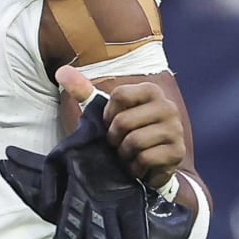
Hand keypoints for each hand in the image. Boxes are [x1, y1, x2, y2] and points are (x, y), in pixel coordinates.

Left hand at [55, 66, 184, 188]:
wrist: (151, 164)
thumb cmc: (126, 133)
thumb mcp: (105, 111)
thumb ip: (84, 91)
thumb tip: (61, 71)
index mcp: (151, 91)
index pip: (119, 95)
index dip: (108, 115)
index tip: (110, 124)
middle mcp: (168, 107)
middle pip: (124, 121)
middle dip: (114, 139)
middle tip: (118, 144)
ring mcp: (175, 130)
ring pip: (134, 141)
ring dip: (124, 155)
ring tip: (128, 155)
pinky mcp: (177, 152)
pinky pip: (145, 159)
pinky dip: (135, 168)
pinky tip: (138, 167)